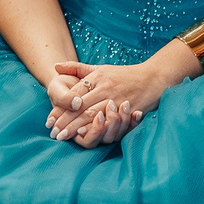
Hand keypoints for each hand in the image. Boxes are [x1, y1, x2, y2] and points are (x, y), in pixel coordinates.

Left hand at [46, 56, 179, 144]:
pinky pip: (109, 121)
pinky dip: (95, 128)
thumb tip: (55, 66)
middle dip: (64, 122)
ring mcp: (117, 99)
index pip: (73, 95)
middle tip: (53, 133)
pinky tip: (85, 135)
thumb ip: (77, 68)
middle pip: (80, 108)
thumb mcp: (101, 68)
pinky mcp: (128, 109)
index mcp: (97, 78)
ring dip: (76, 128)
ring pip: (92, 115)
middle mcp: (105, 88)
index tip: (49, 121)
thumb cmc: (125, 75)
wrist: (154, 77)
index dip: (60, 109)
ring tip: (64, 137)